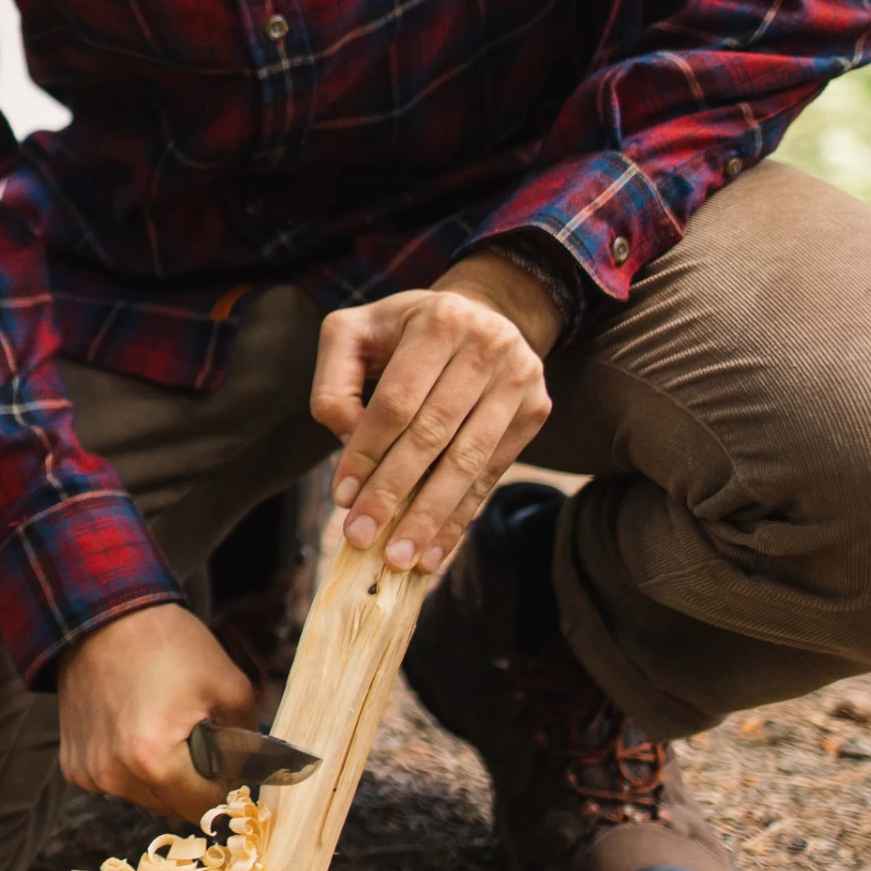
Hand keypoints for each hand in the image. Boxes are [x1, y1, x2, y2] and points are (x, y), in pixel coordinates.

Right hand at [58, 603, 256, 822]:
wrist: (107, 616)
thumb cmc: (170, 645)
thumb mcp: (229, 687)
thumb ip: (248, 744)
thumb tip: (254, 779)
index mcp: (154, 760)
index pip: (205, 807)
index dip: (226, 788)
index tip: (231, 765)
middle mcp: (115, 776)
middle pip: (175, 807)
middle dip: (195, 782)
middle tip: (200, 738)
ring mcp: (90, 773)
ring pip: (146, 798)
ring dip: (164, 777)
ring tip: (166, 727)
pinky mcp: (74, 766)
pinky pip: (118, 783)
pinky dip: (133, 767)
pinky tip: (137, 727)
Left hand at [310, 249, 556, 573]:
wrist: (483, 313)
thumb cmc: (404, 331)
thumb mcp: (355, 334)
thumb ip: (335, 382)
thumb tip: (347, 439)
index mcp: (440, 322)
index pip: (397, 401)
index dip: (368, 452)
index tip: (342, 497)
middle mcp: (488, 345)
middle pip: (433, 435)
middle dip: (394, 492)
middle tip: (362, 537)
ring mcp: (519, 379)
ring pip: (468, 461)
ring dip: (431, 516)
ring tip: (400, 557)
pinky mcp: (535, 411)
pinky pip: (492, 474)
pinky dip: (460, 517)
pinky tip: (434, 552)